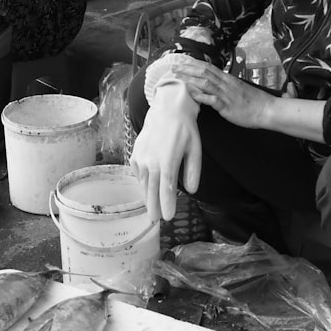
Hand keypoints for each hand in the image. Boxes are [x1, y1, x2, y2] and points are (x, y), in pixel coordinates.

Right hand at [129, 82, 200, 221]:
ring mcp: (141, 158)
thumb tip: (191, 191)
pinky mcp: (136, 154)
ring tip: (152, 209)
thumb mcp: (195, 149)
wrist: (167, 109)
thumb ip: (192, 171)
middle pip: (152, 190)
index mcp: (167, 162)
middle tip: (156, 220)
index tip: (168, 218)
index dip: (167, 205)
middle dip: (154, 207)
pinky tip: (147, 188)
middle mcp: (151, 162)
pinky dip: (142, 183)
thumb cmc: (184, 129)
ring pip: (143, 183)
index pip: (166, 190)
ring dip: (147, 197)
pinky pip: (138, 173)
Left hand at [171, 59, 272, 128]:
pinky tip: (191, 93)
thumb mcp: (239, 89)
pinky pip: (212, 99)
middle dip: (187, 68)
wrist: (267, 110)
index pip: (208, 67)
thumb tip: (216, 85)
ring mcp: (226, 94)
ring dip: (190, 79)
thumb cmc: (255, 102)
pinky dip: (200, 95)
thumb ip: (227, 86)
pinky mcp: (227, 106)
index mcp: (228, 79)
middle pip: (204, 71)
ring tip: (177, 77)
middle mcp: (226, 84)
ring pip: (205, 82)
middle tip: (173, 66)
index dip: (194, 63)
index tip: (182, 61)